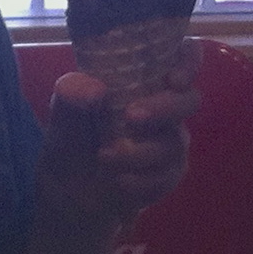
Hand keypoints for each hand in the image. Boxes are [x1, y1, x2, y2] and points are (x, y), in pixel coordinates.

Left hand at [42, 54, 197, 223]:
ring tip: (103, 157)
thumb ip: (72, 95)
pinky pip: (168, 175)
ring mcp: (170, 141)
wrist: (69, 196)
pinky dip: (142, 180)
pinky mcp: (169, 173)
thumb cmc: (71, 143)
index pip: (181, 57)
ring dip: (139, 151)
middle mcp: (164, 106)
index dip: (188, 60)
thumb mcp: (62, 117)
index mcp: (142, 81)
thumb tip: (95, 89)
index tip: (173, 77)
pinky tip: (119, 181)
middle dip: (165, 108)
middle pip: (190, 99)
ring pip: (174, 142)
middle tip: (131, 117)